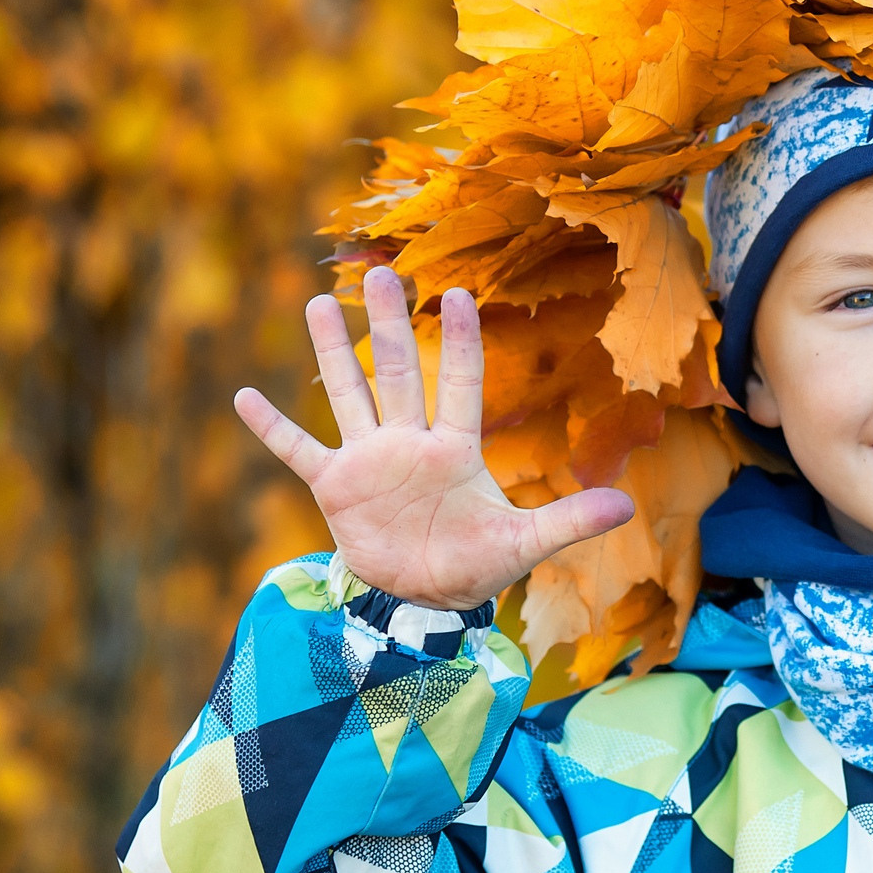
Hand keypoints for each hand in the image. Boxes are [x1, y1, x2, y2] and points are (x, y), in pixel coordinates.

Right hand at [234, 267, 634, 610]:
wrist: (426, 600)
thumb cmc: (477, 564)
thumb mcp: (526, 543)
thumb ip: (571, 520)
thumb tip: (629, 506)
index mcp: (455, 449)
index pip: (458, 382)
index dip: (457, 341)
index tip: (456, 294)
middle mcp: (409, 442)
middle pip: (397, 371)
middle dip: (388, 324)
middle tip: (382, 272)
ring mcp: (368, 461)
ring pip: (349, 394)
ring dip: (332, 351)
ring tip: (318, 301)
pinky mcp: (335, 489)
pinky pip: (298, 450)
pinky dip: (272, 428)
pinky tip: (243, 396)